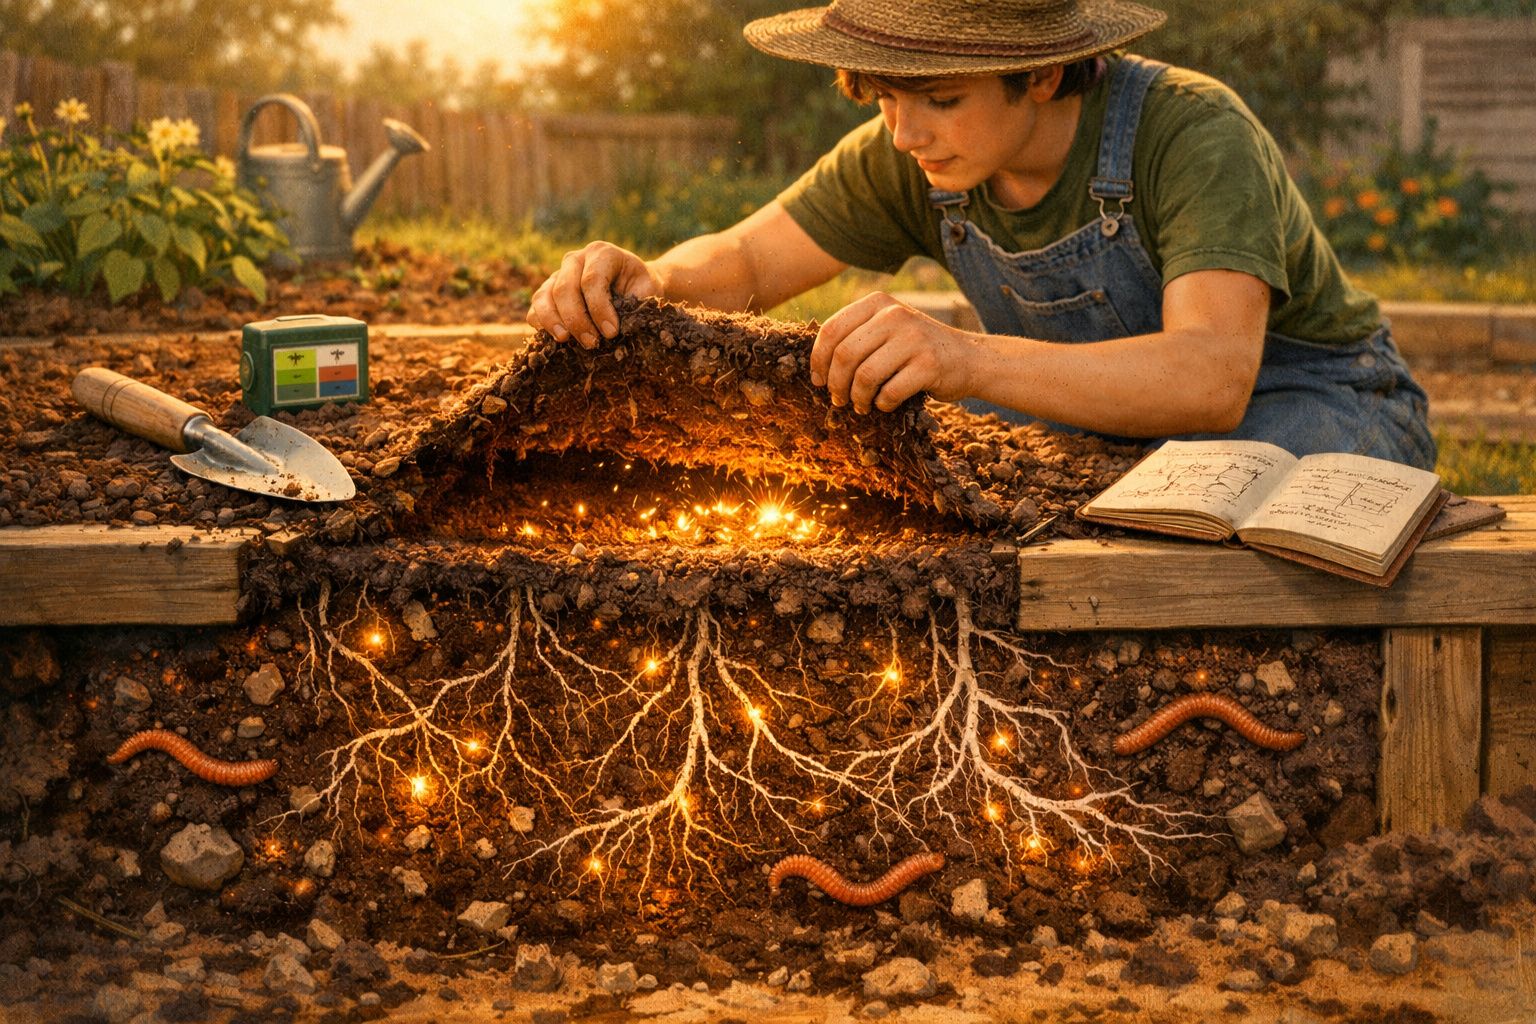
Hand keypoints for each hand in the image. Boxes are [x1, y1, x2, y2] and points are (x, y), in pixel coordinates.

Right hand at [526, 241, 659, 347]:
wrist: (632, 283)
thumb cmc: (639, 288)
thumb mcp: (646, 291)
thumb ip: (634, 304)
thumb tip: (616, 328)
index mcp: (602, 253)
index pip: (592, 280)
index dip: (599, 308)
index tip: (611, 332)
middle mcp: (576, 259)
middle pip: (565, 288)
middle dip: (576, 319)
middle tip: (591, 343)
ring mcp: (558, 273)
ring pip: (544, 296)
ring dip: (553, 321)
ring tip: (566, 341)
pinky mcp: (548, 290)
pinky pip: (536, 305)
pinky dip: (541, 322)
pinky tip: (554, 337)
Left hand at [809, 293, 975, 412]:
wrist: (968, 358)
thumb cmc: (916, 349)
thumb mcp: (886, 329)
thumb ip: (856, 335)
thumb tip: (817, 367)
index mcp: (878, 303)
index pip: (832, 330)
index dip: (818, 360)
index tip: (819, 380)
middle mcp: (895, 315)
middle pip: (844, 355)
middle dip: (836, 384)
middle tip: (839, 399)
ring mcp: (914, 338)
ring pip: (865, 376)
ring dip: (858, 398)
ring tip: (862, 405)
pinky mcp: (929, 364)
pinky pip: (890, 392)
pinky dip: (883, 404)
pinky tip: (886, 404)